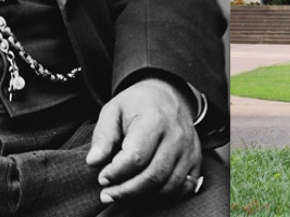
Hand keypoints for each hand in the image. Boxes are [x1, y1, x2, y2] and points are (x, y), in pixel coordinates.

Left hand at [85, 77, 200, 203]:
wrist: (166, 94)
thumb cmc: (136, 105)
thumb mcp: (113, 111)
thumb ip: (103, 136)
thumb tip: (93, 162)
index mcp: (154, 119)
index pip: (136, 157)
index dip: (116, 172)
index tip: (102, 177)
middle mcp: (176, 135)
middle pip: (153, 175)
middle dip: (126, 191)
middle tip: (108, 194)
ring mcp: (189, 148)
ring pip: (169, 185)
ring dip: (143, 195)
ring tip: (123, 193)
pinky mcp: (196, 158)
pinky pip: (184, 187)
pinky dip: (165, 194)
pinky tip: (147, 191)